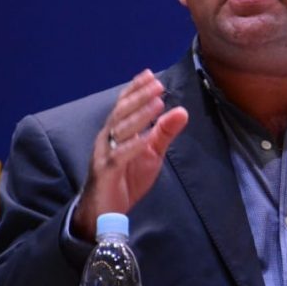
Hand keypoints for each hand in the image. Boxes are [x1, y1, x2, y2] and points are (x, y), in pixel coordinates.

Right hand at [71, 70, 188, 240]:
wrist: (104, 210)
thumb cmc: (126, 177)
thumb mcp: (151, 153)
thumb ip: (164, 132)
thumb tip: (182, 111)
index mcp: (116, 131)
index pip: (124, 103)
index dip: (135, 88)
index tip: (150, 75)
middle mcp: (107, 138)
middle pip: (122, 111)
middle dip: (140, 96)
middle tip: (158, 84)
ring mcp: (105, 153)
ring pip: (120, 129)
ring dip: (139, 115)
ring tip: (157, 103)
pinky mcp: (106, 171)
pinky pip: (119, 156)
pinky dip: (133, 145)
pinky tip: (146, 138)